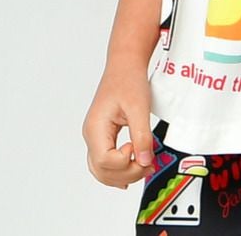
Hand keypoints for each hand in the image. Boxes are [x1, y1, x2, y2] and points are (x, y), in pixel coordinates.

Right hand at [81, 61, 154, 188]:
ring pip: (102, 170)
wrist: (125, 65)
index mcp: (96, 127)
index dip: (124, 162)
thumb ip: (142, 136)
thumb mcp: (139, 107)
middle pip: (102, 170)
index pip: (104, 160)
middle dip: (127, 173)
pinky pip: (105, 161)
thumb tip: (146, 161)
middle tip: (149, 165)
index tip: (139, 150)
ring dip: (123, 174)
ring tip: (145, 167)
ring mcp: (95, 136)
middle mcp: (91, 134)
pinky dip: (118, 169)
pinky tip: (131, 170)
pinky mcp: (103, 135)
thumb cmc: (128, 79)